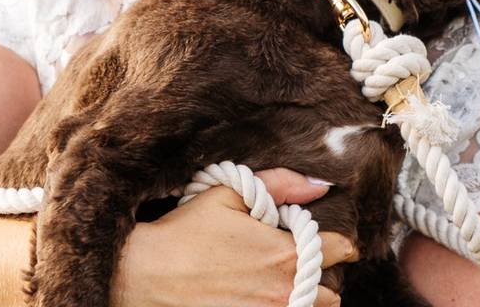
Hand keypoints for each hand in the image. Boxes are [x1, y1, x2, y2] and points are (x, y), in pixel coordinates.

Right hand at [112, 168, 355, 306]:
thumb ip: (280, 184)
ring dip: (304, 301)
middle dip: (321, 279)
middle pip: (329, 294)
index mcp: (285, 255)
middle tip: (303, 267)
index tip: (336, 243)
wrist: (140, 276)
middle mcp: (283, 294)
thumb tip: (320, 184)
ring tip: (283, 287)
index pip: (338, 250)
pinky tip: (260, 300)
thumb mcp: (230, 195)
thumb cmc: (184, 232)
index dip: (340, 243)